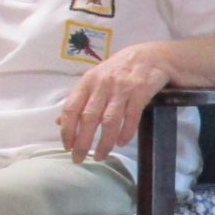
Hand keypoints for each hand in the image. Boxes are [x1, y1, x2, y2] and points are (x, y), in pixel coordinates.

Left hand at [58, 44, 171, 163]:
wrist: (155, 56)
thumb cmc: (122, 69)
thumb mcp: (97, 79)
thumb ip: (80, 100)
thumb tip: (60, 121)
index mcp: (88, 81)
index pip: (72, 108)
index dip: (67, 129)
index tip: (67, 147)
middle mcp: (103, 84)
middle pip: (89, 117)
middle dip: (82, 141)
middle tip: (79, 159)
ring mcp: (122, 88)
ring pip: (110, 120)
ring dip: (104, 142)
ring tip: (100, 156)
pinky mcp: (141, 92)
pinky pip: (131, 117)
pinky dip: (126, 132)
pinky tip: (121, 143)